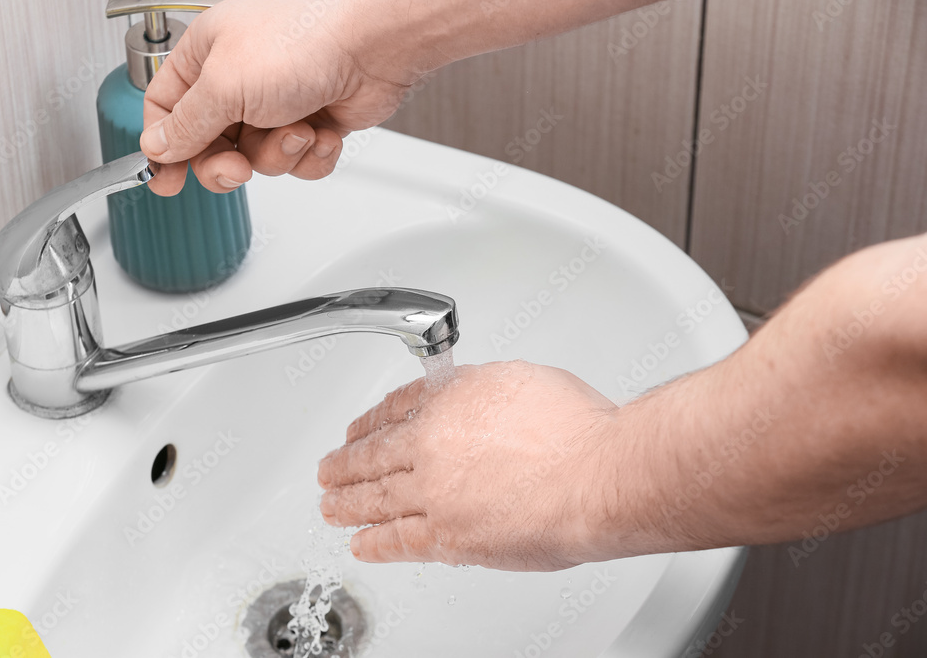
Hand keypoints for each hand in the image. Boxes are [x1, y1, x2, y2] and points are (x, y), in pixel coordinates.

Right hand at [140, 0, 419, 194]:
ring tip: (298, 128)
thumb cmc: (303, 40)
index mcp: (207, 56)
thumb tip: (157, 147)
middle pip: (211, 145)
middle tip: (238, 168)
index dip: (163, 149)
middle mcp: (240, 78)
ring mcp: (279, 102)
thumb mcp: (225, 85)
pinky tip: (323, 132)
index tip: (166, 182)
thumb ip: (186, 124)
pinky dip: (311, 156)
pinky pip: (299, 162)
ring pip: (259, 160)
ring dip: (279, 154)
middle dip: (227, 165)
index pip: (166, 109)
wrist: (374, 45)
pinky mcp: (314, 122)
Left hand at [317, 361, 646, 570]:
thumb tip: (465, 397)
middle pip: (374, 456)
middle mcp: (431, 447)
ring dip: (347, 503)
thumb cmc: (576, 428)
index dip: (373, 420)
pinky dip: (376, 544)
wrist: (598, 476)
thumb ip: (479, 391)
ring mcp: (435, 495)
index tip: (361, 428)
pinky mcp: (450, 539)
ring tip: (330, 506)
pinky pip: (400, 542)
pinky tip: (361, 544)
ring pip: (375, 499)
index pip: (396, 409)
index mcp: (447, 402)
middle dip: (346, 463)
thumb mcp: (518, 381)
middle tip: (329, 469)